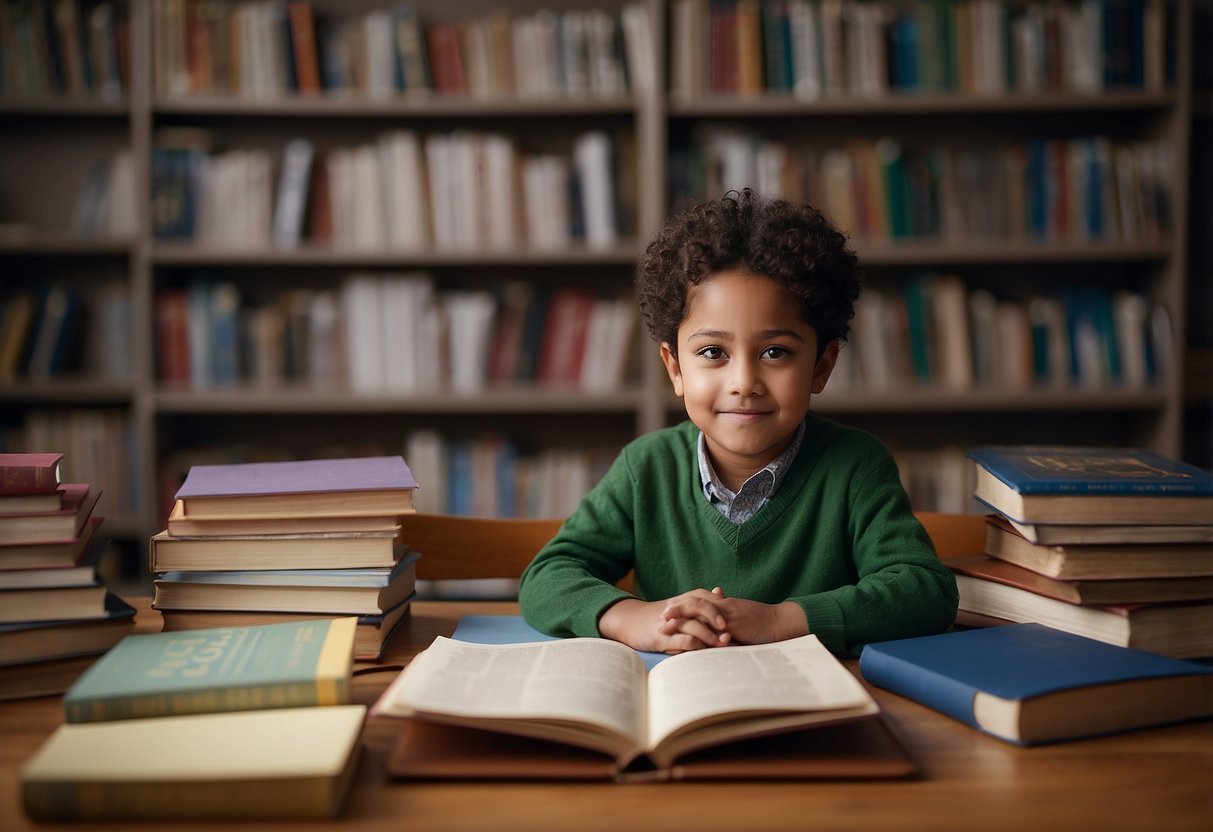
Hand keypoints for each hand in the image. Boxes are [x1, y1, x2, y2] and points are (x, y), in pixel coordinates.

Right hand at [598, 592, 729, 653]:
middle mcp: (681, 608)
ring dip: (710, 635)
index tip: (739, 621)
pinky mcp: (663, 637)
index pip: (711, 601)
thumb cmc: (661, 615)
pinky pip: (681, 640)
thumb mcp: (682, 604)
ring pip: (694, 625)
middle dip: (720, 620)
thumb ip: (702, 599)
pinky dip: (694, 645)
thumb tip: (721, 591)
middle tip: (732, 631)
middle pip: (704, 608)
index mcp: (688, 599)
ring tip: (722, 645)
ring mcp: (672, 622)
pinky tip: (703, 652)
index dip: (726, 610)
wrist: (632, 621)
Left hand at [661, 587, 807, 645]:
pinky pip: (713, 632)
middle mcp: (722, 608)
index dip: (680, 607)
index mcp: (722, 604)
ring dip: (681, 623)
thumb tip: (715, 607)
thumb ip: (725, 611)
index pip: (696, 603)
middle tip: (659, 619)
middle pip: (693, 606)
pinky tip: (687, 644)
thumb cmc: (760, 621)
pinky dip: (699, 637)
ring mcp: (727, 616)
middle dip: (675, 613)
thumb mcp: (740, 614)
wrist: (780, 622)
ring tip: (666, 629)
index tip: (664, 612)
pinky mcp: (735, 628)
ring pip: (699, 617)